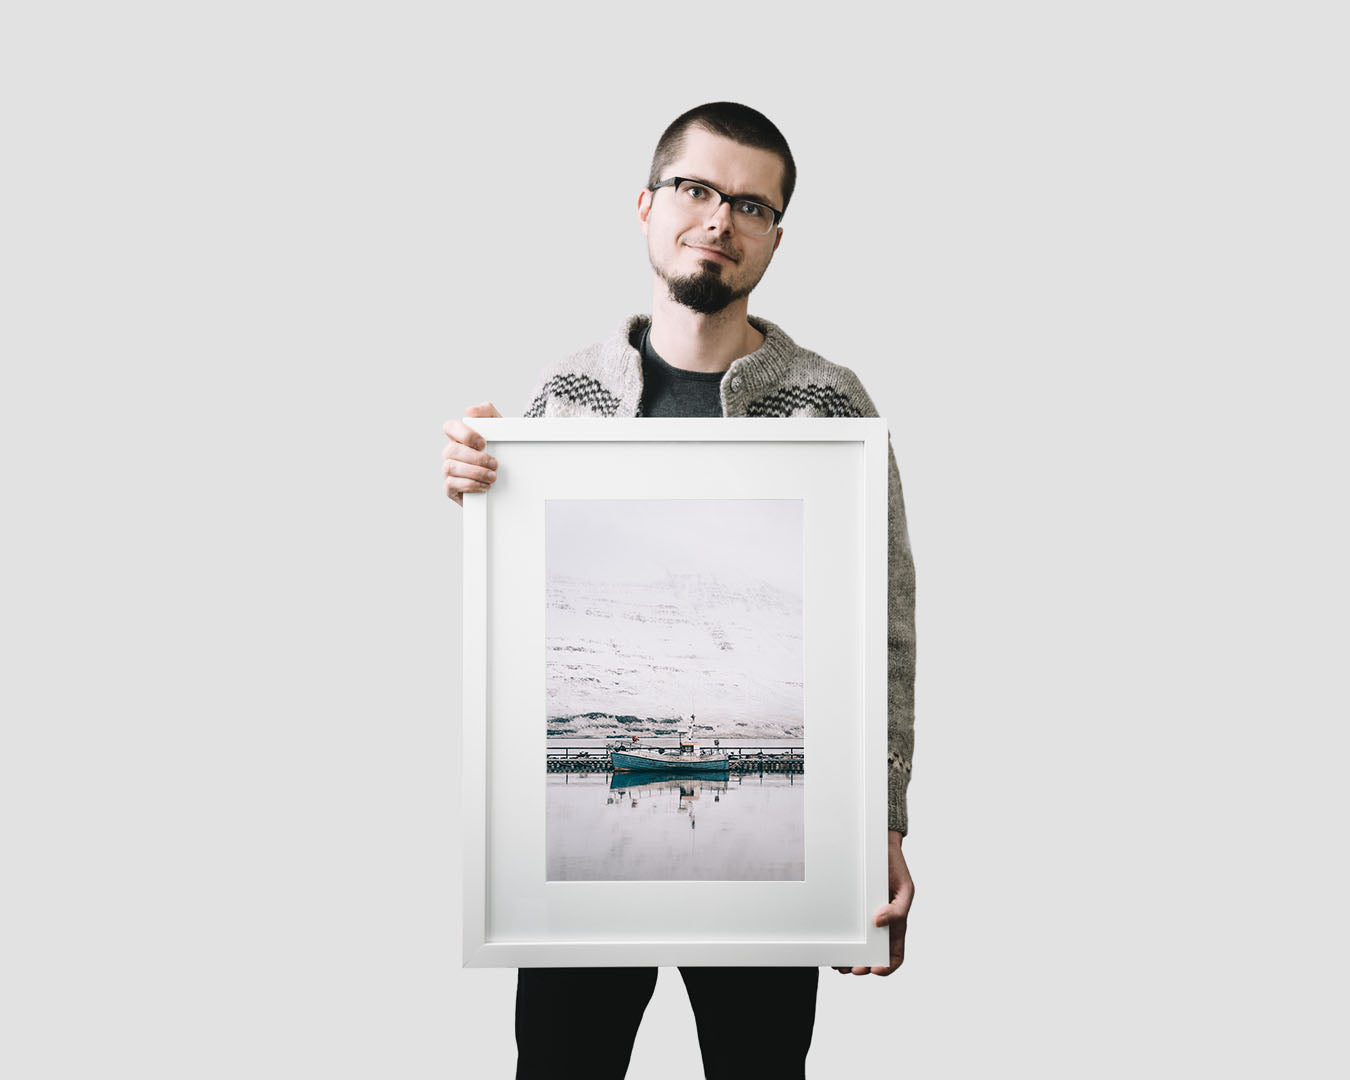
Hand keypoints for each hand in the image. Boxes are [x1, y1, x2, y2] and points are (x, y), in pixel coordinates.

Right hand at [442, 402, 500, 505]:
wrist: (511, 479)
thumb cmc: (501, 450)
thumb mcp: (500, 429)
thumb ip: (487, 412)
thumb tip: (470, 410)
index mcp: (460, 436)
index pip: (450, 427)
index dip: (464, 434)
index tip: (482, 443)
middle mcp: (451, 452)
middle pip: (451, 450)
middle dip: (475, 458)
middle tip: (494, 463)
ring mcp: (448, 470)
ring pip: (450, 467)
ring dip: (474, 472)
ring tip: (492, 476)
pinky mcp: (450, 488)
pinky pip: (451, 484)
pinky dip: (470, 485)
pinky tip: (484, 486)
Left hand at [835, 830, 912, 976]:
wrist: (879, 845)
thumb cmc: (895, 867)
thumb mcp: (905, 888)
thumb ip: (897, 910)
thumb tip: (879, 923)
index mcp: (896, 924)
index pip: (894, 953)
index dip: (887, 966)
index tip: (875, 969)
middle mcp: (880, 924)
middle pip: (872, 955)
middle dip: (861, 966)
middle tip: (849, 968)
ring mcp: (864, 917)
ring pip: (857, 946)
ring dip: (848, 958)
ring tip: (838, 962)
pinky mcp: (851, 909)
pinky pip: (846, 928)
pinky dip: (840, 940)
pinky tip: (833, 943)